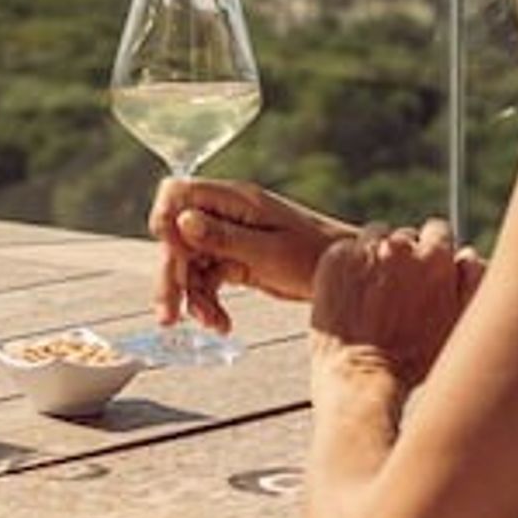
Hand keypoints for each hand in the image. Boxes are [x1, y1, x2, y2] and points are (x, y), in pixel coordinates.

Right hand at [149, 177, 351, 332]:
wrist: (353, 276)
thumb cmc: (317, 257)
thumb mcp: (269, 251)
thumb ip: (224, 237)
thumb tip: (182, 222)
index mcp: (234, 199)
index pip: (177, 192)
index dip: (165, 221)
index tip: (174, 256)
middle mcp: (226, 213)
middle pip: (176, 235)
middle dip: (171, 274)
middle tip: (168, 316)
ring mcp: (229, 236)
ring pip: (189, 261)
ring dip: (191, 295)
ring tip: (211, 324)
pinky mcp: (234, 258)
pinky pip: (207, 278)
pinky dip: (208, 302)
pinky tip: (221, 324)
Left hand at [310, 220, 481, 389]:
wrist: (360, 375)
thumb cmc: (415, 359)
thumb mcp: (458, 324)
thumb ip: (471, 284)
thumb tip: (468, 254)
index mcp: (436, 258)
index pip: (438, 232)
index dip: (433, 253)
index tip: (426, 271)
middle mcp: (400, 246)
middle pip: (405, 237)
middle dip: (404, 257)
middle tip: (399, 291)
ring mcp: (364, 250)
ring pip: (374, 239)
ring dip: (376, 257)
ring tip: (374, 294)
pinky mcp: (335, 258)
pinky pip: (346, 250)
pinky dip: (349, 266)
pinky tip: (352, 294)